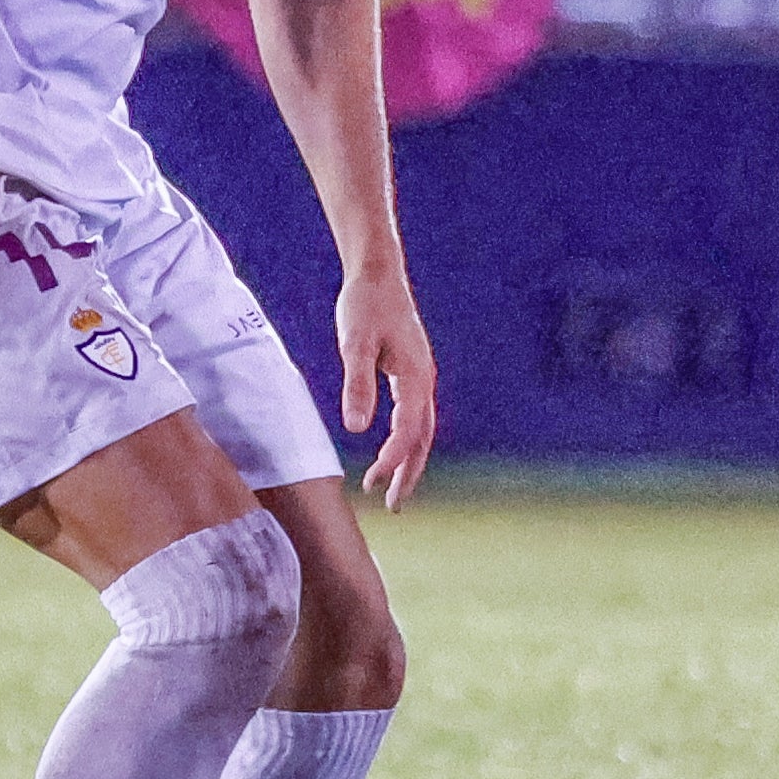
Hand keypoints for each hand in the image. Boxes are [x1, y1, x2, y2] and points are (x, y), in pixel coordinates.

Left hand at [336, 261, 441, 506]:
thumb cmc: (364, 305)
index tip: (373, 484)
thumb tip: (356, 429)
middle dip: (409, 473)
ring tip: (391, 487)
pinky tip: (391, 447)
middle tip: (394, 505)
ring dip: (409, 459)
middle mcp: (424, 380)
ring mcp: (420, 376)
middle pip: (423, 437)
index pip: (409, 430)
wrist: (378, 273)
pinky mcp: (411, 371)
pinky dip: (406, 438)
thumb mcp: (354, 343)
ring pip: (421, 428)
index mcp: (416, 377)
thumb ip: (357, 384)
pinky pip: (414, 415)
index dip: (393, 460)